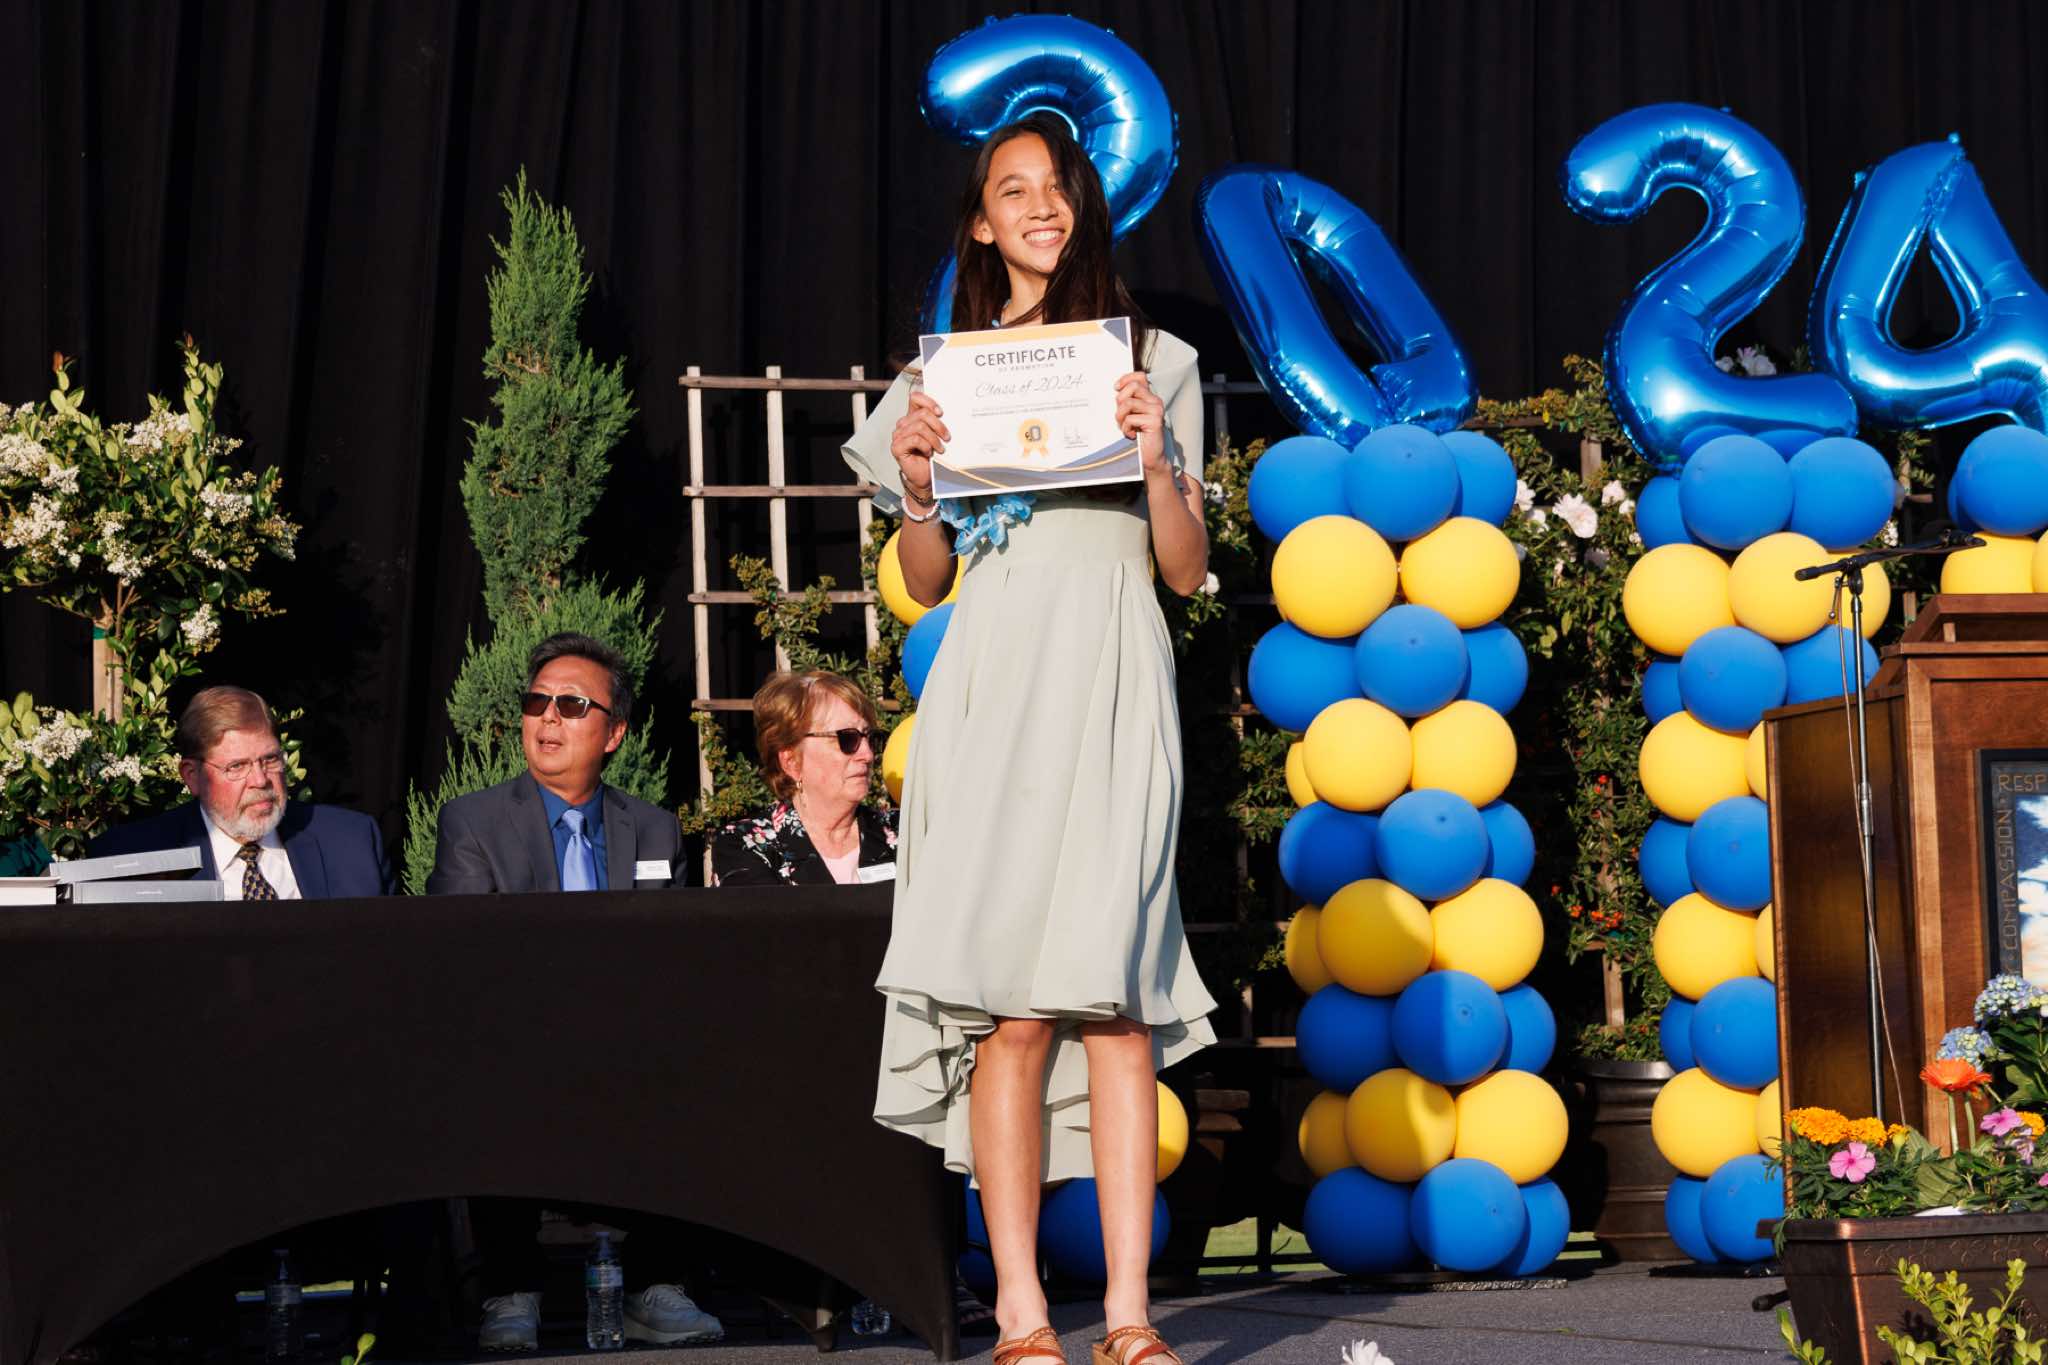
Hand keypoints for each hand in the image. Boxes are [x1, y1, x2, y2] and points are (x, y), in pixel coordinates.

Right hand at [891, 390, 947, 505]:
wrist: (926, 477)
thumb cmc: (933, 456)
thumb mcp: (938, 435)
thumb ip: (938, 422)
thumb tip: (949, 412)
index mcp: (912, 417)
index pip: (915, 398)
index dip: (928, 401)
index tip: (941, 412)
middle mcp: (903, 424)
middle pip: (922, 414)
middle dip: (939, 425)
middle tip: (948, 437)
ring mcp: (898, 435)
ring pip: (920, 427)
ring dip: (934, 438)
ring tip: (940, 448)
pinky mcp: (897, 447)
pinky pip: (915, 439)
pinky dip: (926, 446)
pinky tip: (929, 452)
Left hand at [1116, 372, 1168, 473]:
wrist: (1150, 457)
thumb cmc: (1138, 436)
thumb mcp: (1130, 415)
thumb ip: (1126, 402)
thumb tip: (1114, 391)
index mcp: (1149, 398)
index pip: (1140, 377)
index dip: (1126, 379)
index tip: (1116, 387)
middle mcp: (1155, 401)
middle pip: (1133, 386)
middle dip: (1120, 400)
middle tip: (1120, 415)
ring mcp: (1156, 410)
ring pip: (1128, 403)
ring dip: (1120, 417)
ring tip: (1125, 427)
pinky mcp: (1155, 421)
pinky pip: (1130, 418)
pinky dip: (1126, 428)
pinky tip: (1131, 435)